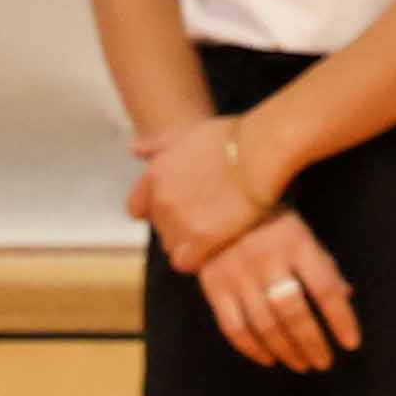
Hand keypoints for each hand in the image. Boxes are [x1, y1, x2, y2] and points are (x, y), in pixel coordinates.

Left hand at [128, 116, 280, 275]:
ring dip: (190, 243)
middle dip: (178, 227)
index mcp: (155, 174)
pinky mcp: (202, 239)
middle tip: (209, 217)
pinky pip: (187, 262)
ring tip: (217, 230)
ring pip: (173, 247)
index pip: (138, 209)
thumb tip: (133, 150)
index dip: (158, 213)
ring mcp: (180, 220)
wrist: (262, 151)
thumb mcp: (188, 133)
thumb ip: (158, 145)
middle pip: (160, 229)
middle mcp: (161, 199)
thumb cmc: (232, 139)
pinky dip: (199, 258)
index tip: (182, 209)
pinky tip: (217, 246)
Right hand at [201, 214, 358, 372]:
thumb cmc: (269, 221)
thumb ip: (323, 264)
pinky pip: (234, 327)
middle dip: (312, 342)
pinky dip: (252, 349)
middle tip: (324, 362)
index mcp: (296, 243)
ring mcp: (238, 275)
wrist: (213, 204)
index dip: (340, 319)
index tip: (351, 343)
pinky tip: (269, 359)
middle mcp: (266, 260)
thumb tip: (345, 296)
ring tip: (302, 364)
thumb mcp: (302, 233)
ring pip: (264, 324)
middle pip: (293, 312)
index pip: (324, 288)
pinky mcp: (214, 288)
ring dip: (286, 350)